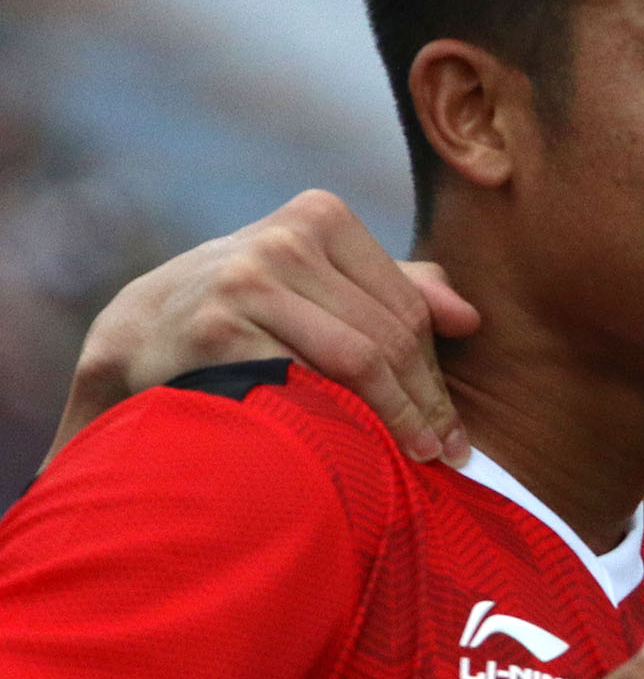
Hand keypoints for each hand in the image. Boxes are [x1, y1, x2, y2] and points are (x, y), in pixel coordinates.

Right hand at [53, 190, 476, 465]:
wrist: (139, 336)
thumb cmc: (247, 313)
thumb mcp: (317, 283)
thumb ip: (395, 288)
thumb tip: (468, 318)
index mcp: (319, 217)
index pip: (408, 308)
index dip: (435, 376)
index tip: (453, 429)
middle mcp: (284, 241)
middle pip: (389, 337)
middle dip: (424, 405)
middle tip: (446, 455)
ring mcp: (247, 281)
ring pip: (359, 361)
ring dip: (393, 421)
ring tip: (415, 461)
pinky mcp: (219, 328)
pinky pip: (307, 385)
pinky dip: (338, 423)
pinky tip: (352, 452)